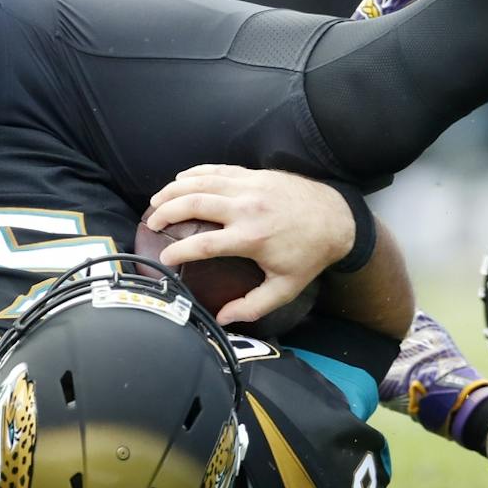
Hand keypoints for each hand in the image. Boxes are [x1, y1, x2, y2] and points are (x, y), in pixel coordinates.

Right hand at [146, 166, 354, 325]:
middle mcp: (246, 207)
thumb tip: (224, 319)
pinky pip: (217, 169)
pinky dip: (196, 173)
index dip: (177, 251)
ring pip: (201, 182)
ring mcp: (249, 186)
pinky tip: (181, 179)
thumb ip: (253, 305)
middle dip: (166, 212)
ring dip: (174, 189)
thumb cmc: (310, 255)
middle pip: (193, 203)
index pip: (202, 244)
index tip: (164, 258)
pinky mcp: (254, 174)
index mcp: (251, 237)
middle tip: (151, 223)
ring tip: (156, 201)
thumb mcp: (285, 288)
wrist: (336, 219)